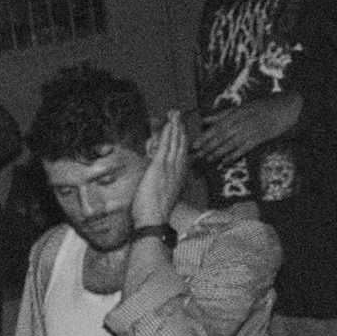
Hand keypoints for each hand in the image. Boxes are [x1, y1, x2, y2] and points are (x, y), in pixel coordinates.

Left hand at [131, 110, 187, 228]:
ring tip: (175, 115)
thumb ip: (163, 183)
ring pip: (175, 143)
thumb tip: (157, 177)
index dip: (182, 140)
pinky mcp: (159, 168)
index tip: (181, 129)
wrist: (153, 220)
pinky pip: (165, 147)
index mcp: (179, 177)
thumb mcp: (162, 195)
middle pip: (182, 145)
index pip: (182, 154)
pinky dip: (168, 135)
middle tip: (179, 115)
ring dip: (175, 127)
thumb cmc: (153, 212)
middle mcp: (178, 170)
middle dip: (180, 129)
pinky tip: (168, 125)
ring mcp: (169, 168)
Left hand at [192, 91, 300, 167]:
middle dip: (208, 146)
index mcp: (237, 113)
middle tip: (195, 156)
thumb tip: (204, 120)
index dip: (205, 136)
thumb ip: (222, 115)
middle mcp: (243, 122)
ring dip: (218, 153)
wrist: (287, 107)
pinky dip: (234, 156)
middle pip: (222, 136)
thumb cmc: (262, 106)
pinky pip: (244, 149)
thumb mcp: (242, 107)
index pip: (217, 126)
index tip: (194, 145)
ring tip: (207, 159)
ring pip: (231, 143)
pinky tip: (224, 162)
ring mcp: (252, 130)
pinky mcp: (260, 138)